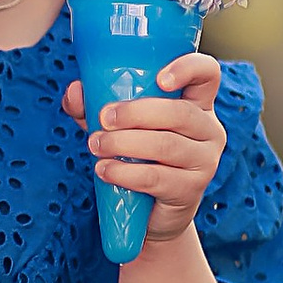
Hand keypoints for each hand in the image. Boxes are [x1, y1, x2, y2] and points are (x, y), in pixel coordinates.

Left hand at [64, 52, 223, 245]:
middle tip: (103, 119)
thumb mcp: (116, 126)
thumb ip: (94, 105)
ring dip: (124, 144)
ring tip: (95, 146)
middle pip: (179, 112)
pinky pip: (157, 177)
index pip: (207, 73)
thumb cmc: (137, 158)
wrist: (149, 214)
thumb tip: (74, 91)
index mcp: (196, 103)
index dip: (188, 68)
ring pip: (166, 145)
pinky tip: (104, 170)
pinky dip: (125, 173)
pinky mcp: (191, 190)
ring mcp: (204, 161)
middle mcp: (208, 129)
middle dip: (135, 113)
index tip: (159, 79)